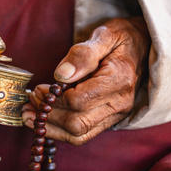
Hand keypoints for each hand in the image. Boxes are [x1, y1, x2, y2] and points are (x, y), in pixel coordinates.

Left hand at [22, 17, 149, 144]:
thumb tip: (60, 75)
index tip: (38, 88)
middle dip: (48, 114)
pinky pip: (82, 135)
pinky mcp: (108, 120)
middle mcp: (119, 103)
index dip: (53, 98)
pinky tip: (42, 122)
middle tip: (31, 99)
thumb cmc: (121, 39)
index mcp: (119, 80)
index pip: (79, 100)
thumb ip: (83, 54)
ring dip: (49, 127)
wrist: (142, 48)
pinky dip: (59, 132)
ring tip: (28, 114)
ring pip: (78, 134)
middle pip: (77, 123)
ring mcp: (115, 115)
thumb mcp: (104, 35)